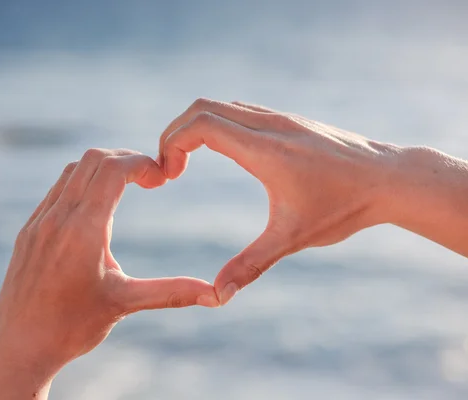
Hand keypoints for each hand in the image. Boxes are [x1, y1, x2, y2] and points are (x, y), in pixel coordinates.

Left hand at [0, 148, 218, 399]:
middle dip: (126, 159)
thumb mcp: (125, 303)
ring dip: (103, 168)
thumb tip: (215, 295)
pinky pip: (57, 189)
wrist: (17, 348)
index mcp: (83, 230)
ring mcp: (39, 222)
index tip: (162, 177)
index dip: (142, 163)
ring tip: (127, 187)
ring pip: (73, 170)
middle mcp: (58, 218)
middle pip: (93, 159)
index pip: (113, 169)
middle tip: (149, 178)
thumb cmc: (72, 328)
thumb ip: (171, 292)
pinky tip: (97, 205)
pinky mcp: (28, 231)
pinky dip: (82, 183)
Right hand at [158, 99, 401, 304]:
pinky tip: (222, 155)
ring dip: (196, 128)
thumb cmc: (344, 207)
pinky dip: (217, 125)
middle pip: (203, 107)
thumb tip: (218, 295)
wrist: (390, 179)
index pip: (201, 124)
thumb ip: (250, 265)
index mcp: (264, 148)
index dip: (172, 143)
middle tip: (170, 169)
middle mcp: (269, 124)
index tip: (170, 175)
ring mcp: (281, 117)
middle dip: (175, 133)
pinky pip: (240, 110)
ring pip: (222, 106)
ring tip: (187, 163)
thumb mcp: (292, 239)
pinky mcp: (289, 120)